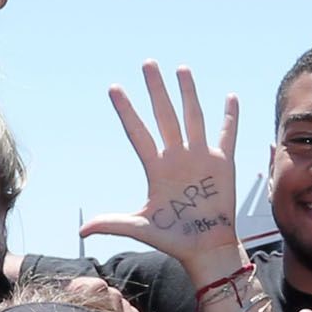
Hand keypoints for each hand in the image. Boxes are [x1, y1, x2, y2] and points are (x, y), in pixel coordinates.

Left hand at [77, 63, 242, 283]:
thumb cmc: (172, 239)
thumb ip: (113, 223)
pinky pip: (226, 135)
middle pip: (163, 115)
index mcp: (156, 168)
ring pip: (192, 117)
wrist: (205, 248)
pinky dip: (230, 117)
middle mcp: (176, 157)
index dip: (126, 110)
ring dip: (187, 93)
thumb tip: (82, 230)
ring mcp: (200, 157)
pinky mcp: (222, 163)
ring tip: (180, 69)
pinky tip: (229, 97)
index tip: (113, 88)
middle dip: (155, 90)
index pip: (138, 132)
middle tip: (147, 63)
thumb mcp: (140, 228)